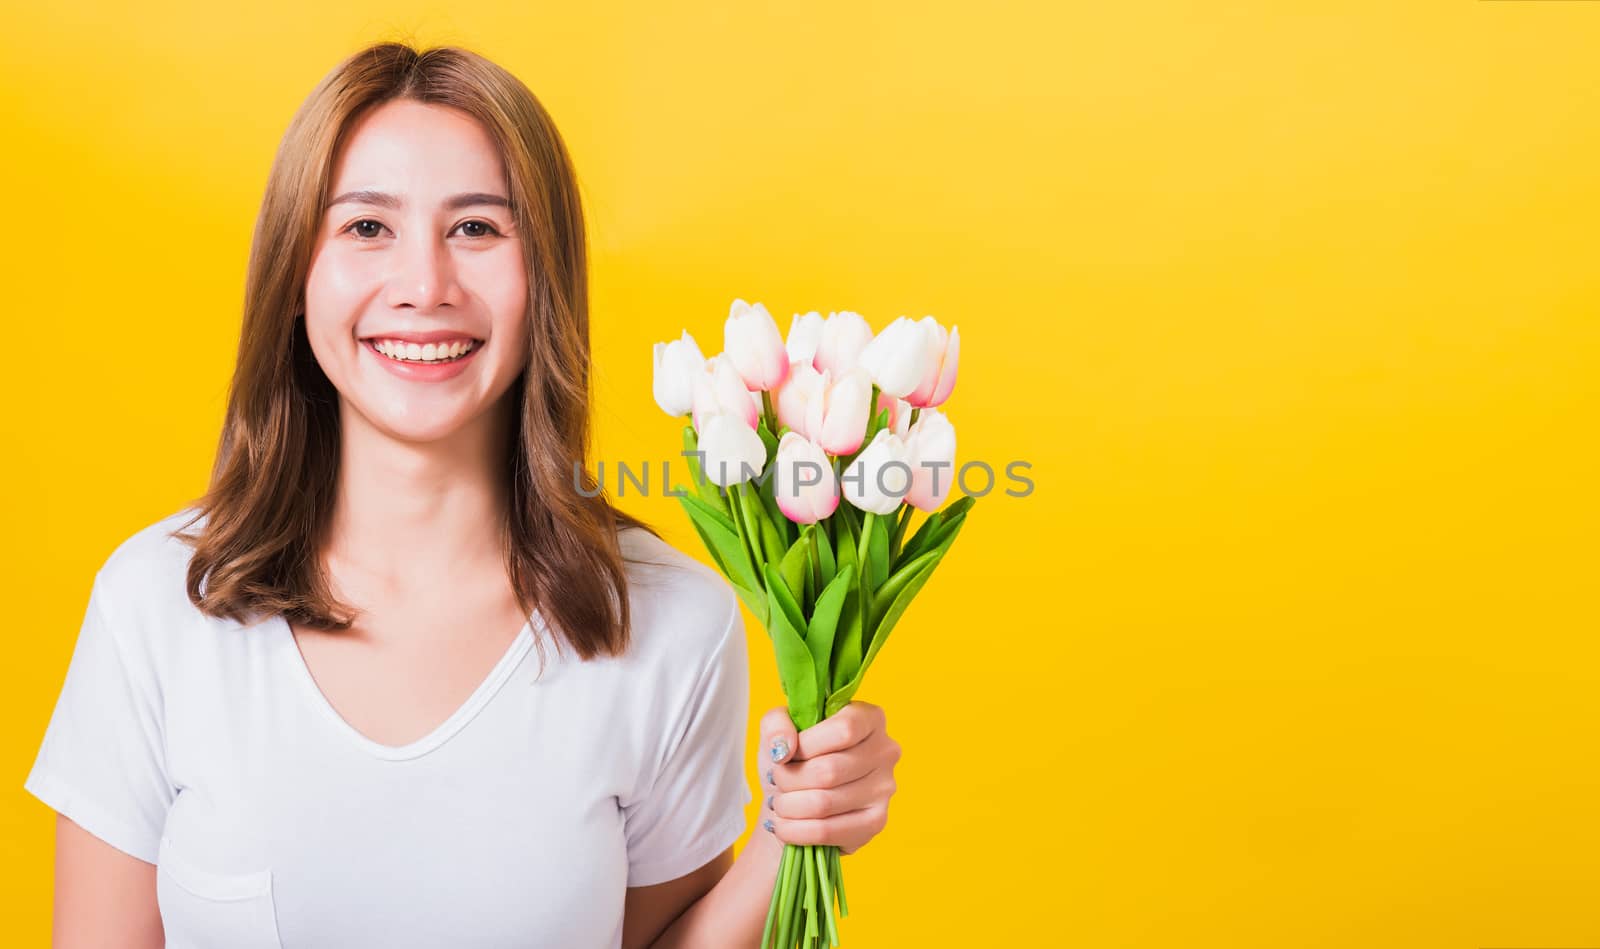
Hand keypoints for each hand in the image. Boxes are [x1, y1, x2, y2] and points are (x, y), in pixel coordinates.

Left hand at [757, 701, 900, 854]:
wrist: (800, 796)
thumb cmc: (794, 756)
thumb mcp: (778, 726)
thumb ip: (776, 724)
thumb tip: (784, 748)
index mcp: (869, 717)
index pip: (844, 730)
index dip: (806, 745)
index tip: (786, 753)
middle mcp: (885, 751)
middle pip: (829, 771)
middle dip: (789, 779)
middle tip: (777, 781)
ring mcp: (884, 789)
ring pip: (824, 803)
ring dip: (788, 806)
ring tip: (779, 802)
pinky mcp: (875, 822)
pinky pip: (828, 832)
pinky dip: (795, 831)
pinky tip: (784, 825)